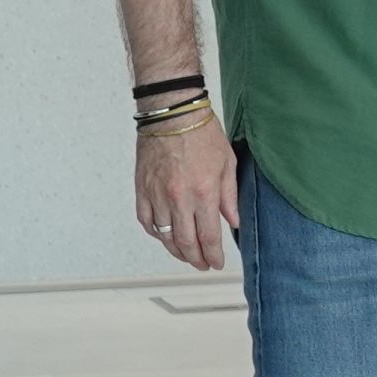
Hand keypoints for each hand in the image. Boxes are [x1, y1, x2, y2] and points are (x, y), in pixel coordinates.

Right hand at [137, 114, 241, 270]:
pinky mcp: (142, 188)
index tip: (217, 263)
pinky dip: (156, 233)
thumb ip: (229, 197)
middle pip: (185, 243)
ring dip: (176, 251)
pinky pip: (146, 220)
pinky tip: (165, 236)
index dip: (213, 255)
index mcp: (204, 193)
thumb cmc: (202, 132)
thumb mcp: (227, 163)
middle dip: (196, 259)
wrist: (171, 112)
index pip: (209, 237)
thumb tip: (233, 221)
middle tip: (202, 265)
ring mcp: (157, 195)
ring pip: (164, 236)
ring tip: (186, 255)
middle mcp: (179, 198)